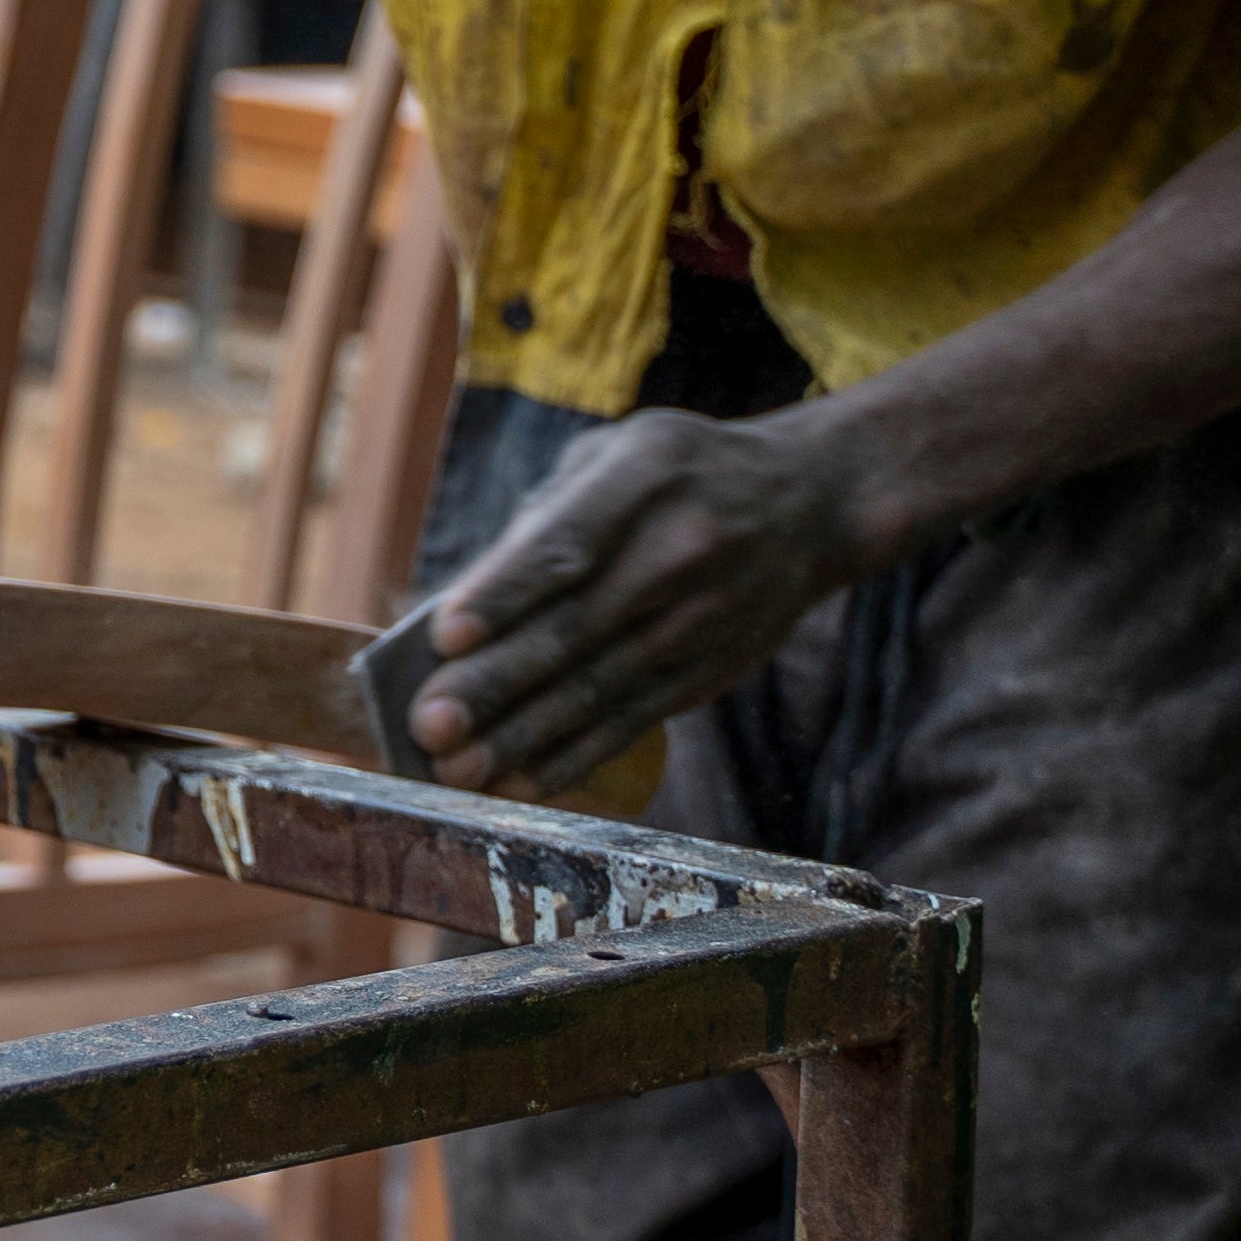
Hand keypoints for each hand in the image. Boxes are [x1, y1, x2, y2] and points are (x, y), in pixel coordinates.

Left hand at [407, 405, 879, 800]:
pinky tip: (521, 783)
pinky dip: (575, 756)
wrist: (812, 502)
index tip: (445, 636)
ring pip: (601, 688)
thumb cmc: (676, 475)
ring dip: (524, 737)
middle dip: (496, 685)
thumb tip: (463, 606)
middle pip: (576, 629)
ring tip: (458, 770)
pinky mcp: (710, 671)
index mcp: (646, 477)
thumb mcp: (616, 456)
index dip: (506, 593)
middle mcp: (681, 550)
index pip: (568, 543)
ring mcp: (703, 619)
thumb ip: (545, 518)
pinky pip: (634, 721)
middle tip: (428, 725)